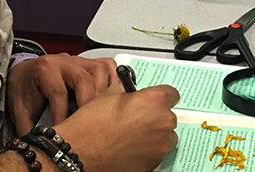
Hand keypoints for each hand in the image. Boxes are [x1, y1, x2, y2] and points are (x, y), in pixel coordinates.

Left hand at [7, 53, 118, 134]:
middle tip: (88, 124)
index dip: (63, 115)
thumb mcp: (21, 108)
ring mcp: (79, 61)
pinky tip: (110, 96)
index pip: (59, 92)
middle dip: (87, 105)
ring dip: (104, 92)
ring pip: (100, 70)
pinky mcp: (90, 62)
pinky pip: (108, 66)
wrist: (26, 73)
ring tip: (101, 112)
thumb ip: (29, 126)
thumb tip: (39, 145)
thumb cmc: (26, 88)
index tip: (65, 132)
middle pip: (83, 79)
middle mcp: (64, 62)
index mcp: (45, 70)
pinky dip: (113, 80)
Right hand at [55, 84, 179, 171]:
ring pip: (165, 136)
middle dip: (155, 116)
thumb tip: (133, 94)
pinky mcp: (155, 163)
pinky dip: (148, 149)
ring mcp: (161, 145)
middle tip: (137, 119)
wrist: (81, 152)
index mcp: (155, 101)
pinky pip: (157, 152)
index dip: (161, 97)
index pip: (172, 94)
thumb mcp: (110, 94)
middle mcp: (163, 122)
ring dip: (154, 134)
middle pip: (168, 116)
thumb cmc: (93, 124)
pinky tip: (130, 147)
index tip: (153, 100)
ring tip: (132, 135)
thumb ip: (129, 92)